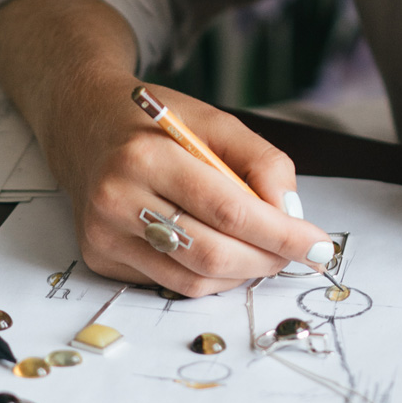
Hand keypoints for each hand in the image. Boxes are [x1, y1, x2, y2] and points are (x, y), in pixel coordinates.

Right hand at [0, 0, 333, 296]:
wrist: (82, 123)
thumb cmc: (154, 121)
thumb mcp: (213, 120)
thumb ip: (260, 160)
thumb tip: (291, 213)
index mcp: (145, 156)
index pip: (229, 209)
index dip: (282, 234)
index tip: (319, 245)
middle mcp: (115, 199)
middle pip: (212, 252)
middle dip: (268, 259)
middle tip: (296, 252)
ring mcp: (103, 235)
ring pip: (194, 279)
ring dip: (242, 273)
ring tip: (262, 250)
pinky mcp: (99, 257)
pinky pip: (171, 282)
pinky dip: (209, 274)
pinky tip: (220, 250)